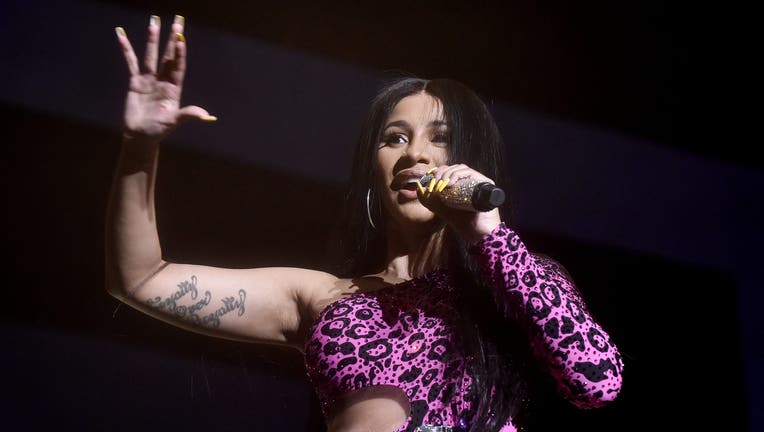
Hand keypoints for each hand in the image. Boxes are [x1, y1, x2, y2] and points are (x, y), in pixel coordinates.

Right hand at [115, 15, 213, 141]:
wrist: (140, 136)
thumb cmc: (159, 130)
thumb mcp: (174, 121)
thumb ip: (189, 115)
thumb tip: (208, 116)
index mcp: (174, 88)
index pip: (178, 65)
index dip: (180, 52)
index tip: (180, 36)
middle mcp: (164, 81)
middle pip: (169, 55)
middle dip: (172, 38)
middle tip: (178, 20)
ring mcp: (150, 79)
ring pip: (151, 55)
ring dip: (152, 39)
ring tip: (153, 21)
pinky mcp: (136, 82)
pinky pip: (131, 62)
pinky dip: (126, 49)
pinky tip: (121, 34)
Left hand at [416, 164, 501, 243]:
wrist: (477, 233)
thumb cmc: (462, 222)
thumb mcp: (441, 209)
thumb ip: (430, 200)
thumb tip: (419, 187)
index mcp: (462, 184)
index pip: (449, 170)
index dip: (438, 171)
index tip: (429, 178)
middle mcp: (471, 181)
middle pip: (454, 167)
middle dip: (440, 173)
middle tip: (434, 183)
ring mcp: (479, 181)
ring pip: (461, 168)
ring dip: (447, 174)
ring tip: (441, 185)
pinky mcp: (486, 183)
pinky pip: (470, 172)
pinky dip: (457, 175)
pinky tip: (449, 184)